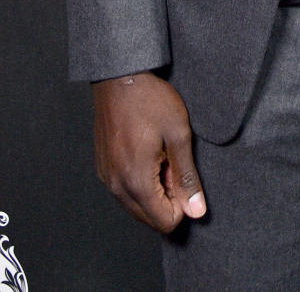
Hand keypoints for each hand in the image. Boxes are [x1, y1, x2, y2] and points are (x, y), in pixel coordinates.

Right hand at [92, 71, 206, 231]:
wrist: (119, 77)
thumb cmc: (150, 101)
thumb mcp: (178, 135)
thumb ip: (187, 177)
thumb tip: (197, 211)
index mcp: (136, 180)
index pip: (164, 222)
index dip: (182, 204)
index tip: (183, 174)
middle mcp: (116, 186)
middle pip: (149, 219)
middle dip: (167, 199)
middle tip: (173, 162)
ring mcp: (106, 177)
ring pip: (135, 206)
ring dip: (153, 190)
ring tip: (160, 155)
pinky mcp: (103, 168)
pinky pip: (124, 191)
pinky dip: (139, 182)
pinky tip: (147, 153)